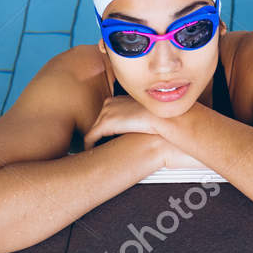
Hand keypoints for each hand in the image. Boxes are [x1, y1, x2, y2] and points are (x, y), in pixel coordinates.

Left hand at [82, 95, 202, 166]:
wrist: (163, 117)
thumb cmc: (160, 117)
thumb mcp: (147, 114)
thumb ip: (139, 118)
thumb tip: (142, 127)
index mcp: (118, 99)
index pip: (106, 114)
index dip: (107, 127)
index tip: (108, 137)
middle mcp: (109, 104)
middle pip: (98, 122)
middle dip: (99, 134)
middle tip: (100, 147)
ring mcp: (106, 113)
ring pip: (94, 130)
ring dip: (95, 141)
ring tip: (96, 152)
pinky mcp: (105, 124)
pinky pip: (91, 137)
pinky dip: (89, 146)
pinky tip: (91, 153)